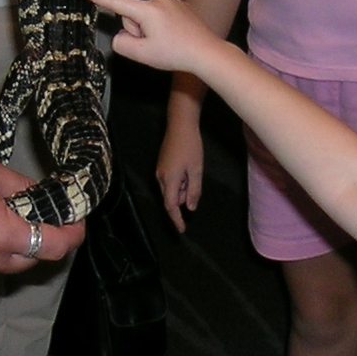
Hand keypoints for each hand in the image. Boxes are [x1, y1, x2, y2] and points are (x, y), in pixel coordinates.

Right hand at [0, 150, 83, 284]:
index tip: (76, 224)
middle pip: (30, 259)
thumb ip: (18, 185)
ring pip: (1, 266)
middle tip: (30, 215)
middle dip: (37, 240)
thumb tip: (37, 192)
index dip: (72, 235)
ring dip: (5, 248)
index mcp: (3, 235)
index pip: (55, 247)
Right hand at [80, 0, 221, 74]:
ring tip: (168, 43)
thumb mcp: (141, 54)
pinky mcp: (180, 6)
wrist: (207, 53)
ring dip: (151, 31)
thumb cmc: (175, 54)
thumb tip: (122, 35)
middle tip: (156, 47)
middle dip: (138, 32)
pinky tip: (176, 38)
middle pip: (132, 17)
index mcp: (147, 9)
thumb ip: (121, 43)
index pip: (114, 1)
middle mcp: (159, 0)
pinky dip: (163, 28)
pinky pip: (161, 17)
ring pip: (147, 18)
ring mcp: (171, 2)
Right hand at [156, 119, 206, 233]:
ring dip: (183, 189)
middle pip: (171, 198)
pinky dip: (180, 182)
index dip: (176, 219)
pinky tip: (188, 171)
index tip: (182, 230)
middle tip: (195, 188)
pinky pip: (170, 181)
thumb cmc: (191, 147)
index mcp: (168, 180)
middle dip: (182, 200)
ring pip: (171, 189)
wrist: (180, 125)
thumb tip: (190, 207)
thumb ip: (193, 190)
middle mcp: (160, 177)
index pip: (171, 206)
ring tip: (193, 172)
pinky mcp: (162, 165)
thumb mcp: (196, 170)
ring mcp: (160, 171)